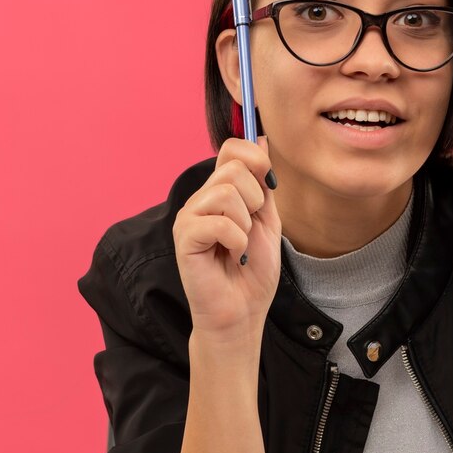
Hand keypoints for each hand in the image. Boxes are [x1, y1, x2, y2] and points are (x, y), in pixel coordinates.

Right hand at [172, 136, 280, 343]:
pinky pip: (218, 222)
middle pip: (233, 169)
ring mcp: (189, 218)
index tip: (268, 186)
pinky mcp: (184, 238)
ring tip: (240, 246)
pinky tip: (233, 256)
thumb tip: (263, 140)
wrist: (242, 313)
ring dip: (245, 224)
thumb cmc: (253, 273)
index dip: (255, 159)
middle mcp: (200, 200)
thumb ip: (264, 183)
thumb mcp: (268, 220)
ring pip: (225, 192)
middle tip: (249, 230)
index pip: (232, 148)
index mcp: (219, 192)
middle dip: (255, 201)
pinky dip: (237, 241)